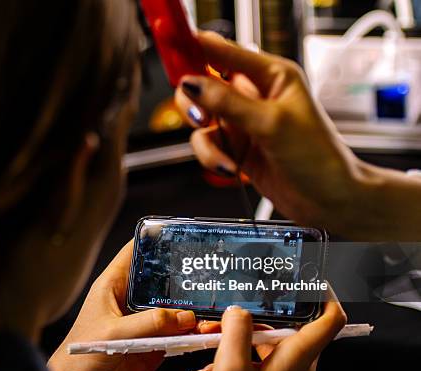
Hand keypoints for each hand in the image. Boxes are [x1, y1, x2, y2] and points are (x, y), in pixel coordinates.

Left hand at [48, 240, 197, 370]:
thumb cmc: (77, 359)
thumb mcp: (112, 334)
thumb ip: (149, 324)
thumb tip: (185, 316)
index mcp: (112, 287)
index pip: (133, 254)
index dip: (153, 240)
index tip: (178, 233)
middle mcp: (129, 303)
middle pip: (160, 282)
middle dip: (182, 280)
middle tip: (208, 276)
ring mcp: (142, 327)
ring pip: (172, 312)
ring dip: (191, 312)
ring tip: (212, 310)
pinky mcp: (151, 350)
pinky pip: (176, 338)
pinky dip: (191, 337)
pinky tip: (204, 335)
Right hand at [175, 31, 363, 231]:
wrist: (330, 199)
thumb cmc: (319, 157)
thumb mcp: (272, 123)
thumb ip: (228, 102)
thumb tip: (194, 84)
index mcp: (270, 75)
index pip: (222, 50)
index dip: (193, 45)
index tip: (169, 43)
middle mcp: (253, 94)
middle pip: (201, 83)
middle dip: (194, 101)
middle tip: (200, 116)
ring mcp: (242, 122)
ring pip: (200, 118)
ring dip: (205, 139)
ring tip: (223, 154)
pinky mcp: (235, 147)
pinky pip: (207, 144)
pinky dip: (212, 158)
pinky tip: (230, 167)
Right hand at [190, 291, 345, 370]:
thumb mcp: (231, 369)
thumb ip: (237, 331)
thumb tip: (239, 310)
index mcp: (297, 361)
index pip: (329, 320)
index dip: (325, 295)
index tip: (311, 279)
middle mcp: (296, 370)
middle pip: (283, 329)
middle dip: (248, 320)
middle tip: (222, 321)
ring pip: (263, 346)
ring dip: (233, 342)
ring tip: (208, 348)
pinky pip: (253, 364)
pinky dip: (231, 362)